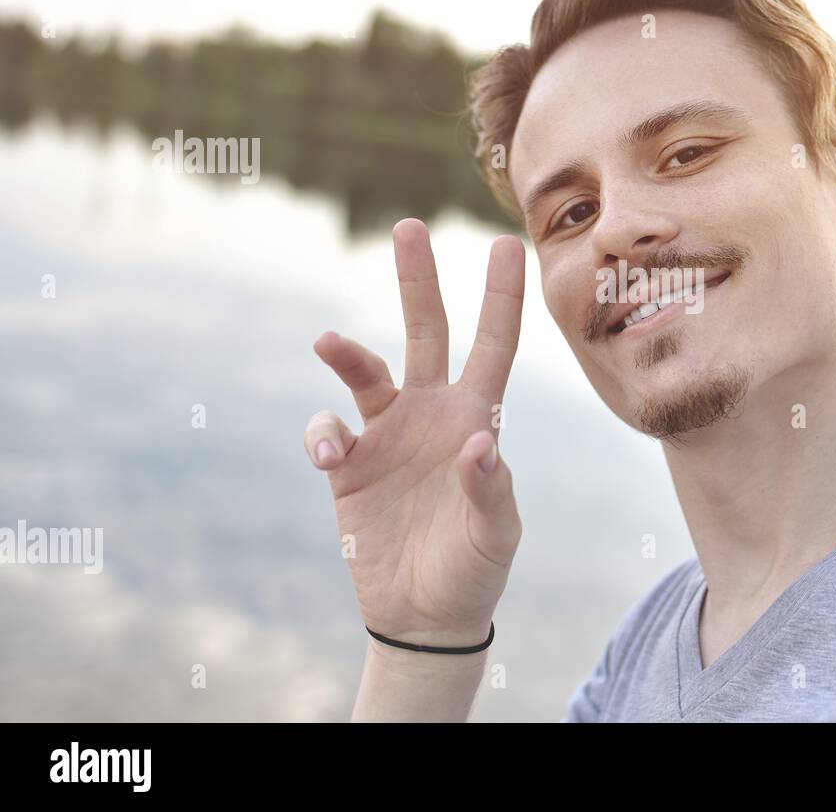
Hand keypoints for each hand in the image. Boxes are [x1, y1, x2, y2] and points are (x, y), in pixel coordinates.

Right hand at [304, 219, 524, 646]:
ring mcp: (387, 434)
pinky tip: (330, 458)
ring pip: (365, 369)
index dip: (502, 297)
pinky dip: (321, 434)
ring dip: (346, 352)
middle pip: (426, 331)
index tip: (508, 243)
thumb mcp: (495, 533)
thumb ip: (489, 488)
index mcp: (478, 418)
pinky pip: (327, 430)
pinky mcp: (349, 465)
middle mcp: (432, 412)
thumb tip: (479, 442)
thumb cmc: (474, 569)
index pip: (494, 346)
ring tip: (328, 343)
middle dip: (418, 280)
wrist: (424, 614)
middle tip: (410, 227)